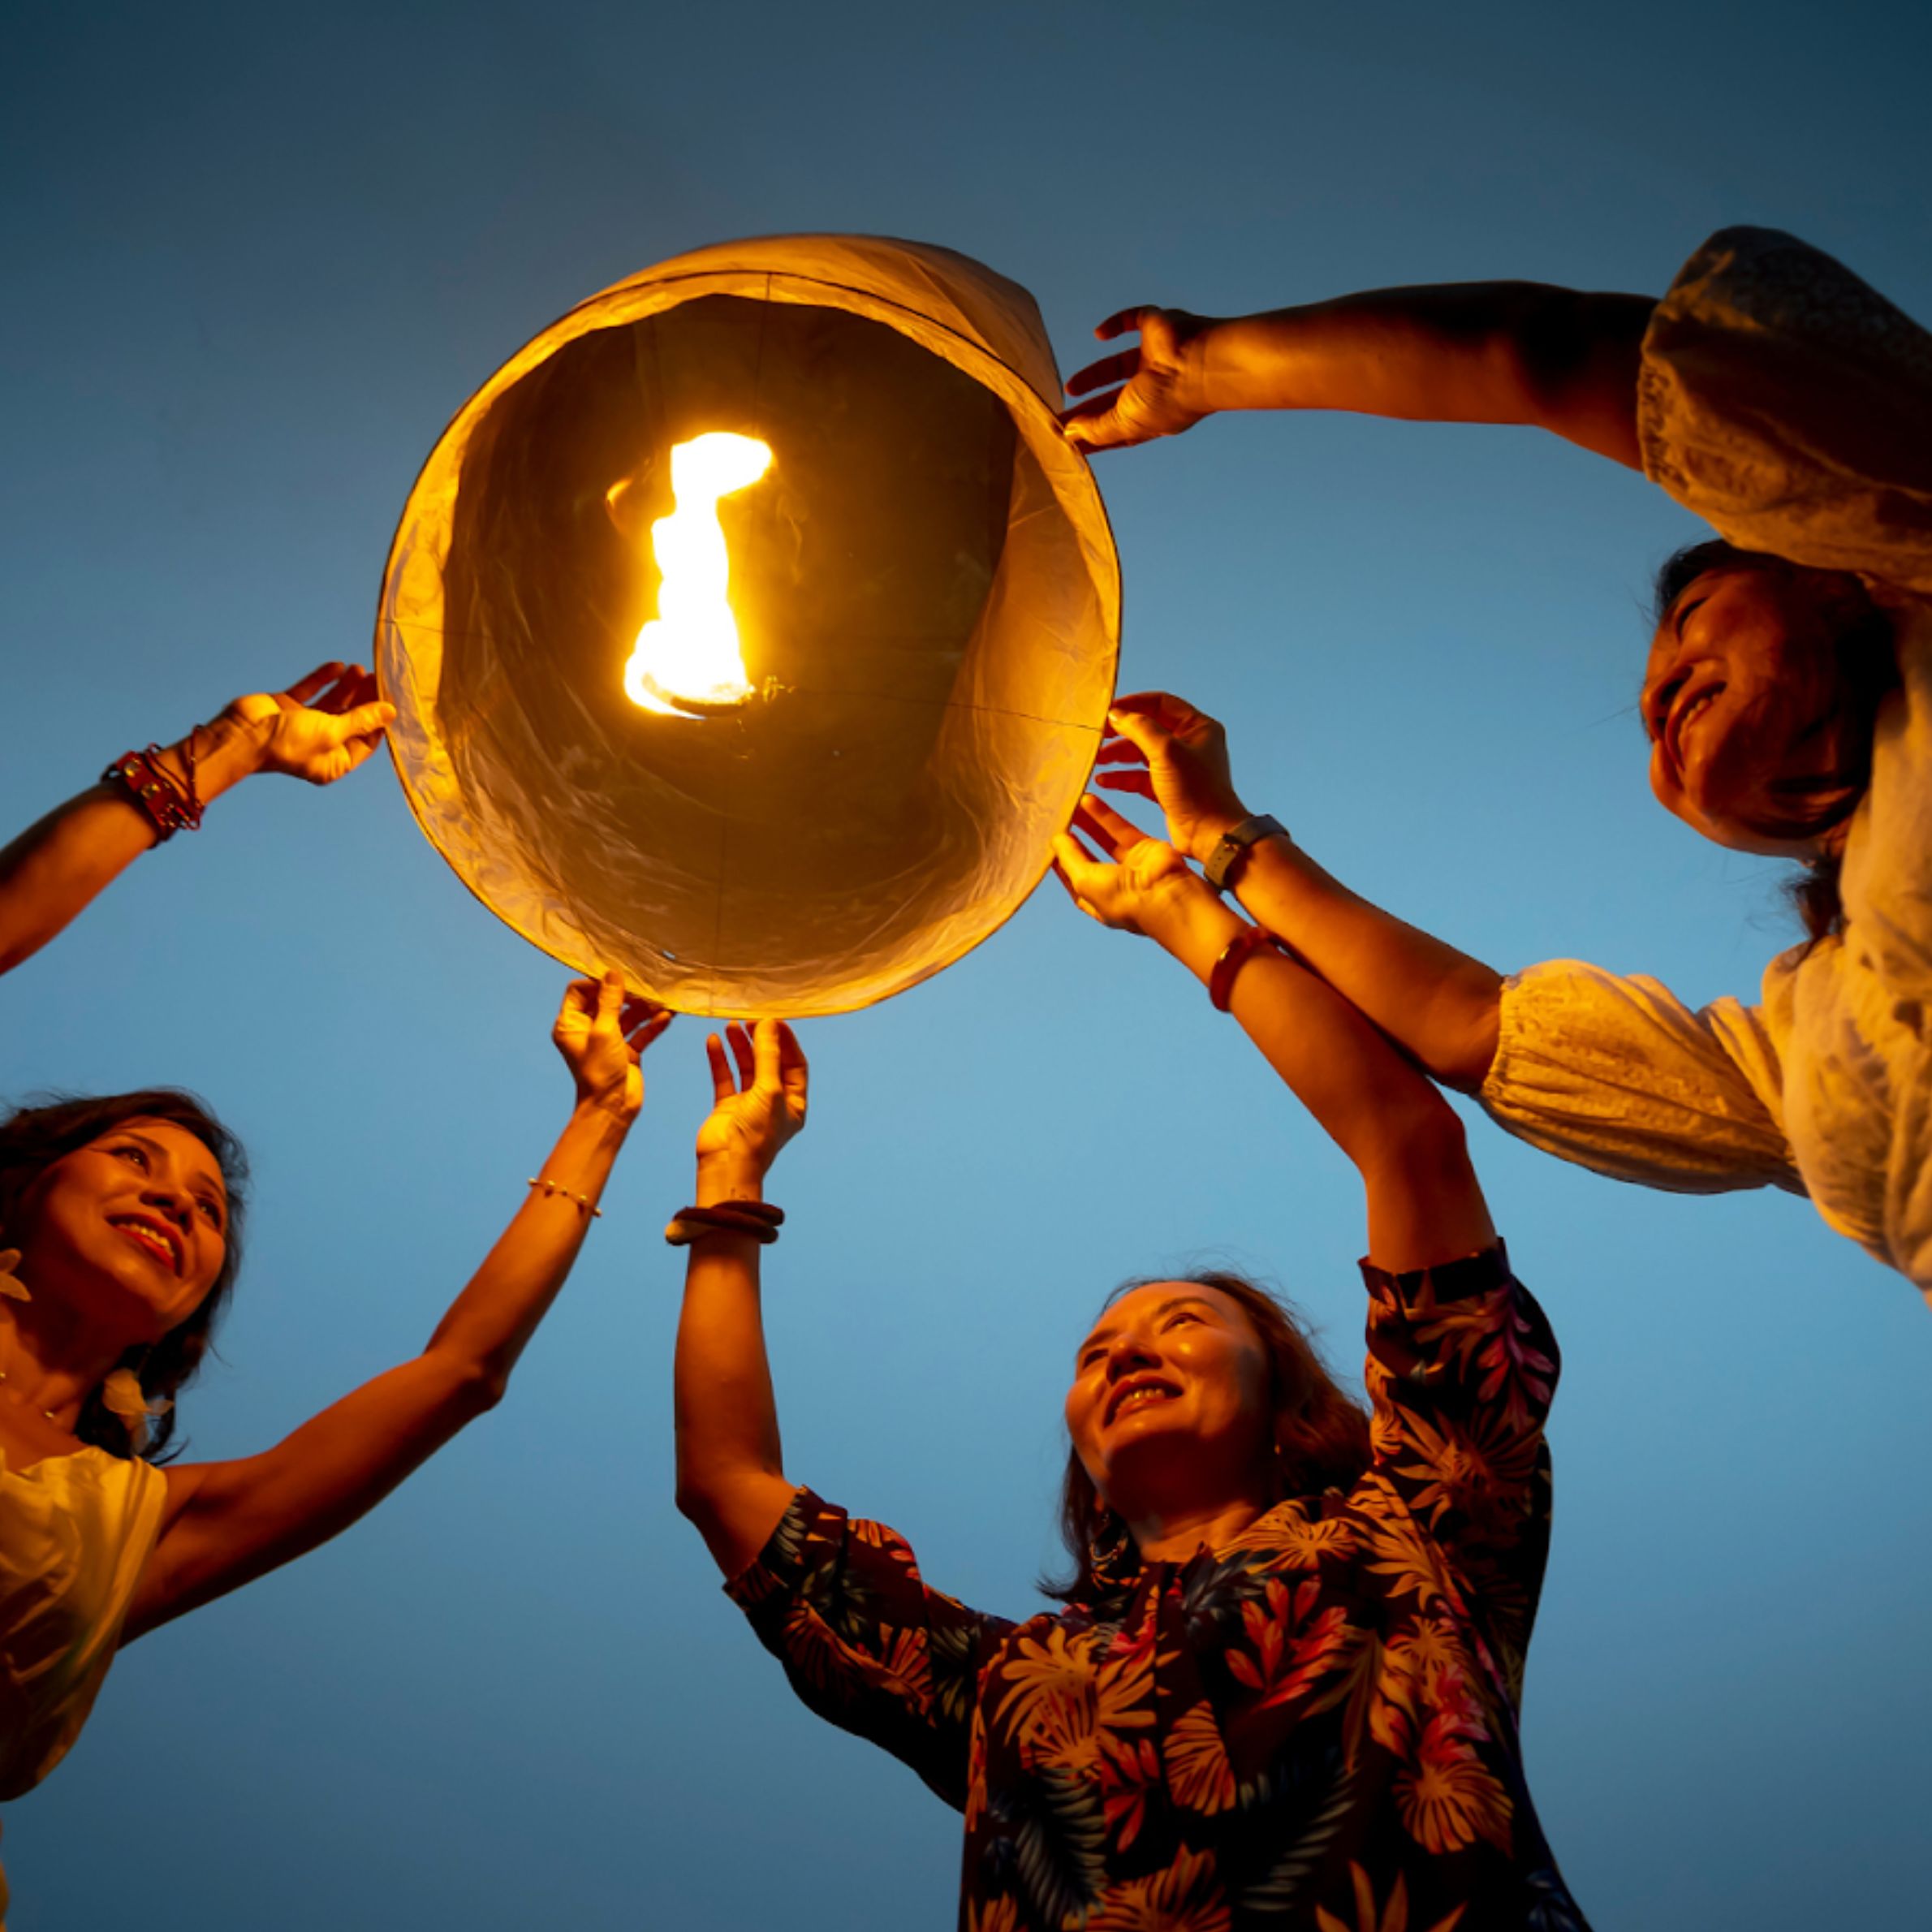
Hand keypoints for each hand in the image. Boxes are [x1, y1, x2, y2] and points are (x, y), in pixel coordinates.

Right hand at [219, 664, 395, 785]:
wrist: (241, 736)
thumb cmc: (288, 743)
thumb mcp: (332, 732)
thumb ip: (361, 720)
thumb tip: (390, 712)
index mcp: (335, 762)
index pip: (367, 740)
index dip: (379, 720)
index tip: (391, 698)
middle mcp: (321, 745)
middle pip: (351, 719)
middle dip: (365, 699)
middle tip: (377, 677)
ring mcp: (303, 725)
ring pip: (332, 703)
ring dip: (347, 686)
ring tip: (359, 668)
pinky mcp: (287, 708)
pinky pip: (311, 691)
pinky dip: (323, 679)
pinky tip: (337, 666)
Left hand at [552, 973, 671, 1122]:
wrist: (612, 1108)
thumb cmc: (599, 1071)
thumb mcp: (604, 1031)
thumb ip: (609, 1002)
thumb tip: (613, 973)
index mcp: (571, 1024)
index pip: (579, 991)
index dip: (597, 982)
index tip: (618, 977)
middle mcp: (588, 1029)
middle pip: (606, 1001)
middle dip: (627, 993)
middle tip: (646, 987)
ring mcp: (609, 1039)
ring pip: (626, 1015)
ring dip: (644, 1008)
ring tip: (661, 1001)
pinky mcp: (627, 1050)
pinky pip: (640, 1031)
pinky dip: (652, 1024)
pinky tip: (667, 1017)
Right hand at [696, 1021, 808, 1199]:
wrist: (728, 1164)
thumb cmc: (757, 1132)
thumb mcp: (770, 1089)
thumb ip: (769, 1055)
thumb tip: (769, 1023)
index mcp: (795, 1102)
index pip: (795, 1063)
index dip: (786, 1040)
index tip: (773, 1019)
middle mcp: (774, 1101)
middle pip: (770, 1062)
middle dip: (761, 1040)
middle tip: (750, 1019)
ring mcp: (749, 1103)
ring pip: (746, 1067)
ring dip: (740, 1046)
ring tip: (731, 1025)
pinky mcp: (727, 1107)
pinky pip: (725, 1077)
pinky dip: (720, 1059)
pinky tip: (714, 1041)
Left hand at [1052, 796, 1204, 935]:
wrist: (1170, 896)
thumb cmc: (1125, 900)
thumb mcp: (1086, 881)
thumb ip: (1069, 859)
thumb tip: (1056, 840)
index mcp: (1097, 902)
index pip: (1073, 880)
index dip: (1059, 863)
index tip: (1046, 844)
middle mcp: (1113, 886)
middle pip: (1087, 858)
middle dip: (1073, 841)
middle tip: (1058, 820)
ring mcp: (1130, 867)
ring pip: (1103, 840)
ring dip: (1087, 824)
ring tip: (1070, 806)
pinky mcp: (1144, 848)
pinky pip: (1120, 828)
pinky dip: (1105, 816)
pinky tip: (1088, 801)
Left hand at [1061, 308, 1213, 451]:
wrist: (1200, 361)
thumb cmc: (1169, 399)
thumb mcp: (1126, 423)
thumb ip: (1096, 429)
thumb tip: (1069, 436)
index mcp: (1151, 416)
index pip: (1116, 429)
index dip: (1093, 435)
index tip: (1068, 441)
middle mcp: (1154, 388)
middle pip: (1113, 399)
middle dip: (1088, 409)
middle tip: (1059, 415)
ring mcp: (1155, 356)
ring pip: (1118, 365)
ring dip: (1094, 375)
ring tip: (1070, 387)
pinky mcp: (1156, 327)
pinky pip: (1133, 320)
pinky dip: (1115, 325)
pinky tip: (1100, 334)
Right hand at [1094, 692, 1248, 864]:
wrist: (1209, 835)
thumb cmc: (1196, 791)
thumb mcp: (1166, 751)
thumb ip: (1139, 728)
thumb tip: (1116, 714)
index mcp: (1197, 727)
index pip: (1161, 703)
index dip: (1134, 704)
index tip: (1108, 711)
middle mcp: (1189, 744)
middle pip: (1148, 728)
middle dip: (1121, 732)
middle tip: (1097, 736)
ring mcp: (1178, 767)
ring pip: (1141, 753)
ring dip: (1118, 755)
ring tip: (1096, 759)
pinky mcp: (1168, 789)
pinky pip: (1140, 777)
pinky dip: (1122, 777)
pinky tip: (1104, 781)